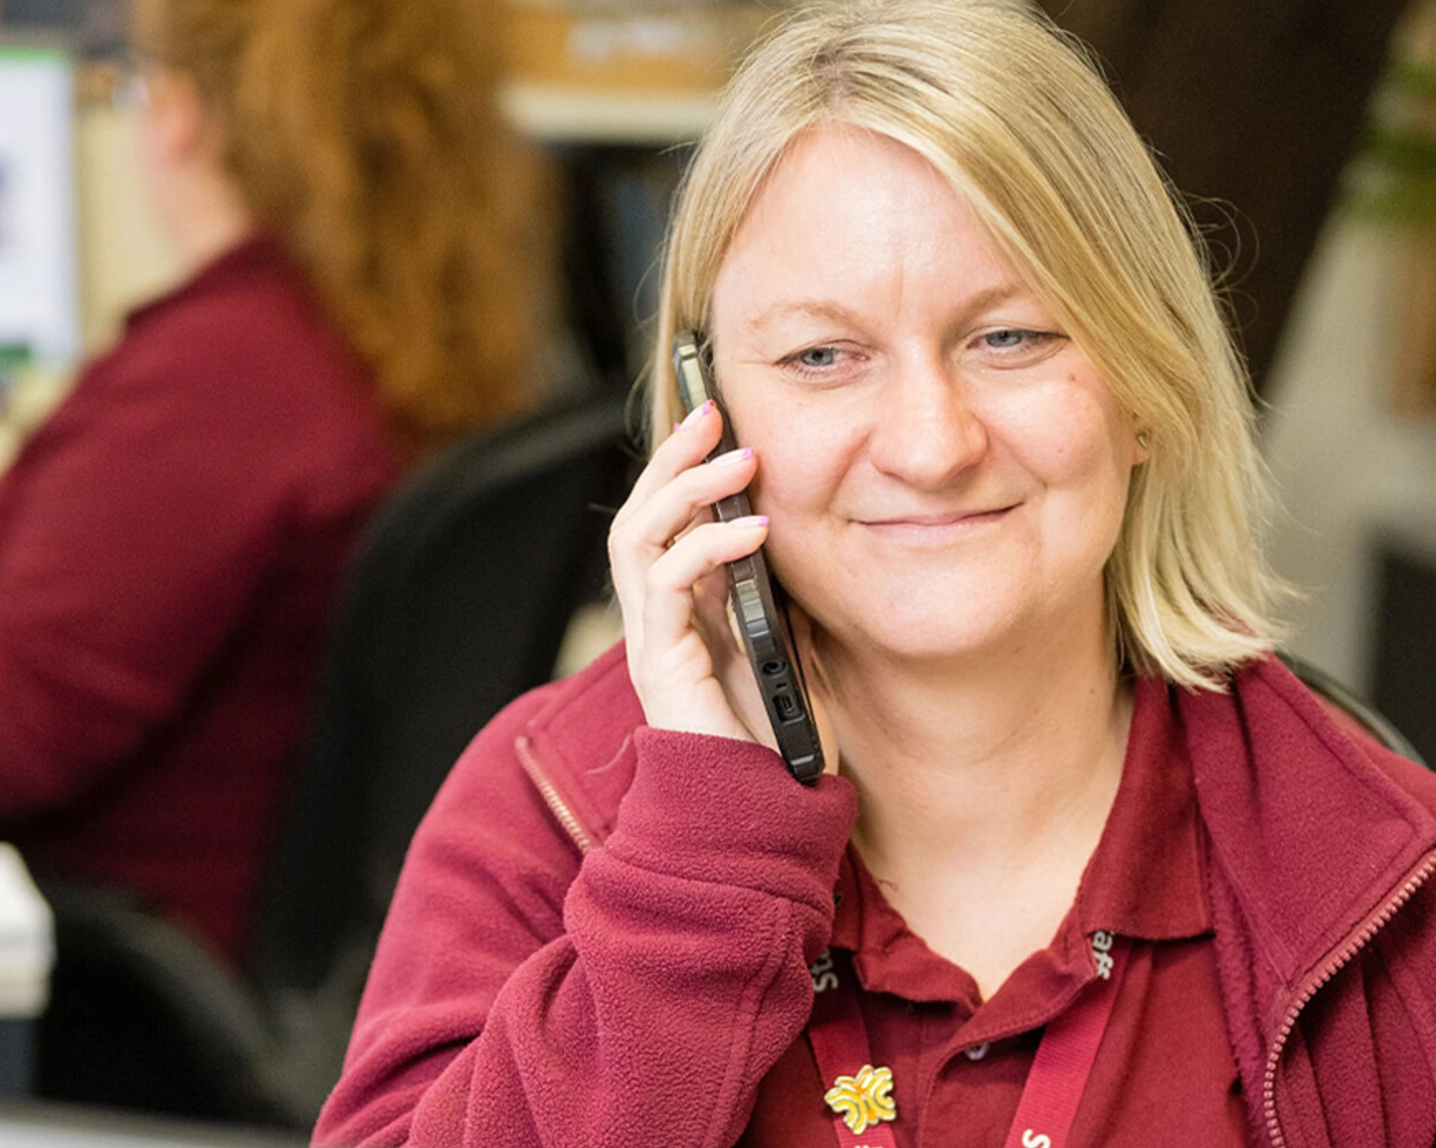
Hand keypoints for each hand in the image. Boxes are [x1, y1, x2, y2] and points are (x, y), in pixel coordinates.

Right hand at [609, 400, 777, 745]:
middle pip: (640, 518)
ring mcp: (653, 641)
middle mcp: (657, 621)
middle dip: (672, 459)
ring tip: (738, 458)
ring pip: (639, 539)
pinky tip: (756, 531)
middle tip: (710, 411)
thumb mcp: (787, 649)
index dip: (685, 470)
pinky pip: (669, 585)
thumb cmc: (774, 745)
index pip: (667, 524)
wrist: (759, 818)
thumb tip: (796, 539)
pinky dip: (708, 547)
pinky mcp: (661, 665)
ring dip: (687, 489)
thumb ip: (777, 598)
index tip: (718, 421)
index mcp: (684, 614)